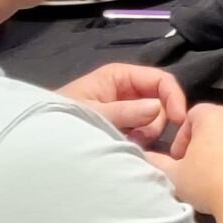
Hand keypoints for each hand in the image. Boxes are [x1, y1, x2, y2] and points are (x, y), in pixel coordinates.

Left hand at [60, 63, 188, 145]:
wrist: (43, 139)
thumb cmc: (63, 119)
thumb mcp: (93, 113)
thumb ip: (125, 112)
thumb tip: (158, 108)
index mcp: (120, 76)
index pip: (160, 80)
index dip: (173, 97)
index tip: (179, 121)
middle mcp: (127, 90)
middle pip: (160, 101)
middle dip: (155, 121)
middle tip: (138, 137)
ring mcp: (126, 108)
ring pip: (154, 120)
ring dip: (146, 134)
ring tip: (125, 143)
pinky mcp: (124, 126)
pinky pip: (143, 131)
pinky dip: (139, 141)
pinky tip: (123, 146)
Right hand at [143, 105, 222, 218]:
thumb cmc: (209, 185)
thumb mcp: (175, 176)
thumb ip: (157, 162)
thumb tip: (145, 156)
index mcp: (215, 116)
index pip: (193, 116)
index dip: (183, 136)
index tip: (181, 158)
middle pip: (220, 123)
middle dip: (208, 141)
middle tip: (201, 167)